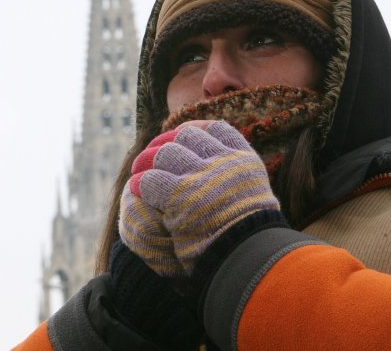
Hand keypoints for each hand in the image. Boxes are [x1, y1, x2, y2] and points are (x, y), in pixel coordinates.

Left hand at [125, 120, 278, 274]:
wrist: (249, 261)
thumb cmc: (249, 236)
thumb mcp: (252, 196)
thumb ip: (235, 177)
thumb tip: (216, 163)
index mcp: (244, 160)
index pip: (216, 129)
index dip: (195, 130)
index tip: (181, 136)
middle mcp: (223, 163)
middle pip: (186, 137)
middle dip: (167, 144)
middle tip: (152, 156)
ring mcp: (201, 177)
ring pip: (165, 154)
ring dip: (148, 162)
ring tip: (138, 171)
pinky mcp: (179, 196)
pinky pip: (151, 179)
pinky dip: (141, 183)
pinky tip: (137, 188)